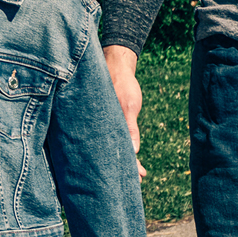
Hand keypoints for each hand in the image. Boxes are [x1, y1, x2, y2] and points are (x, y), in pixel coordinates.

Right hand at [104, 45, 147, 178]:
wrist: (115, 60)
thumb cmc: (122, 80)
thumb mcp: (129, 103)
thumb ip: (130, 126)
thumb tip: (133, 150)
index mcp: (103, 121)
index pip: (113, 149)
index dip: (126, 163)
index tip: (137, 175)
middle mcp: (98, 123)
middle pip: (109, 150)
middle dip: (124, 164)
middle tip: (139, 178)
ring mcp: (100, 119)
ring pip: (110, 143)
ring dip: (124, 155)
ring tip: (138, 170)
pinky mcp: (104, 116)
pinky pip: (111, 133)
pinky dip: (121, 143)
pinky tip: (130, 151)